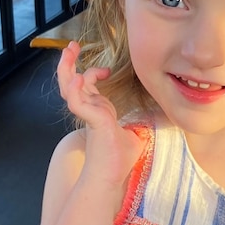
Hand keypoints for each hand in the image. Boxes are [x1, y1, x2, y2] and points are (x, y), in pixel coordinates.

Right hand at [57, 41, 142, 184]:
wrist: (112, 178)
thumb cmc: (120, 161)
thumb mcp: (134, 135)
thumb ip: (138, 125)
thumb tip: (157, 121)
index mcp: (97, 112)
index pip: (87, 86)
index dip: (93, 73)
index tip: (106, 70)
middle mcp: (89, 111)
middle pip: (71, 82)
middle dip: (69, 63)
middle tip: (71, 45)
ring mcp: (88, 116)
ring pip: (70, 88)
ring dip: (67, 69)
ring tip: (69, 50)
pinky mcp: (93, 122)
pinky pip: (78, 103)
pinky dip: (76, 90)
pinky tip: (78, 77)